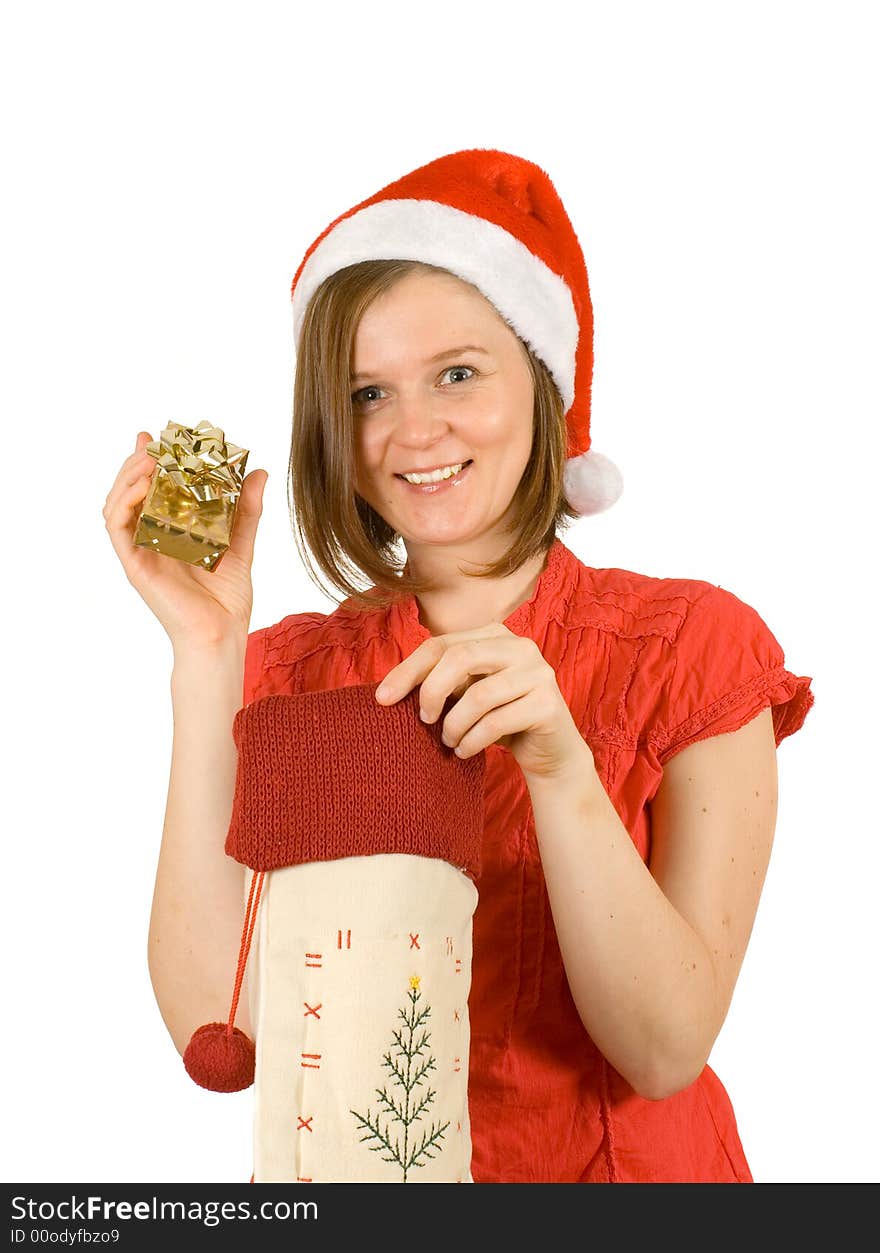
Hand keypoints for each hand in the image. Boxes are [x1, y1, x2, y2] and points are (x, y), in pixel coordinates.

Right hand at [103, 430, 268, 653]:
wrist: (221, 634)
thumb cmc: (227, 599)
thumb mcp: (240, 543)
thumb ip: (246, 509)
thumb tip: (258, 472)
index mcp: (170, 533)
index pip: (152, 490)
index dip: (149, 462)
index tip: (158, 437)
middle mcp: (151, 539)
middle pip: (129, 492)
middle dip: (135, 463)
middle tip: (150, 440)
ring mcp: (140, 551)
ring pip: (117, 505)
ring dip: (126, 477)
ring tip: (146, 458)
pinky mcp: (135, 564)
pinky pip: (118, 528)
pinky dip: (125, 502)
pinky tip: (141, 485)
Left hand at [374, 623, 589, 780]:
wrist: (549, 754)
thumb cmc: (500, 720)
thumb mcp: (466, 693)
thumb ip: (440, 680)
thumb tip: (389, 688)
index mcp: (495, 635)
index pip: (441, 644)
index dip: (408, 670)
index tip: (382, 698)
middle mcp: (521, 647)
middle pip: (460, 658)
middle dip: (431, 691)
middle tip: (424, 721)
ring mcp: (539, 673)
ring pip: (478, 695)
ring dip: (454, 724)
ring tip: (449, 741)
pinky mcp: (548, 704)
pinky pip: (497, 722)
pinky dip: (473, 741)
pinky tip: (465, 751)